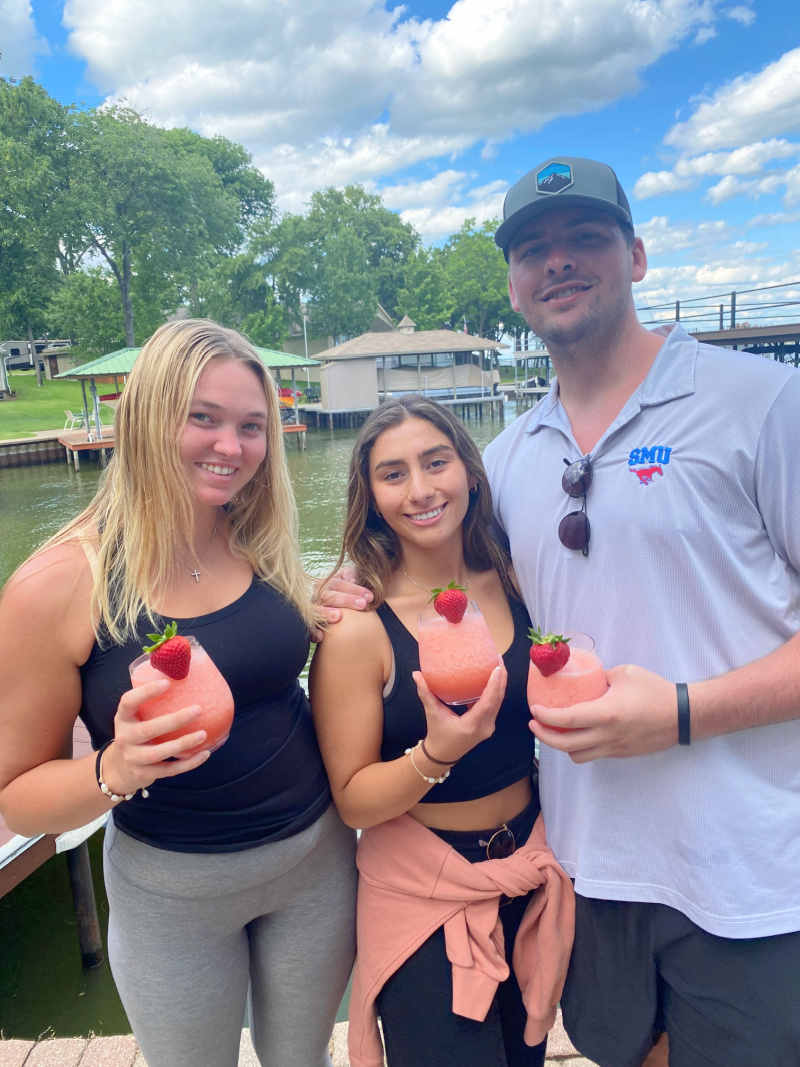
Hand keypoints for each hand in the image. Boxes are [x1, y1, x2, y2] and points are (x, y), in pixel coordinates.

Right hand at [105, 680, 211, 793]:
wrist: (118, 768)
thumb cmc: (135, 734)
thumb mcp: (135, 718)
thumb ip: (151, 705)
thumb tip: (185, 680)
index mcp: (123, 719)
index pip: (128, 702)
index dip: (146, 692)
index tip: (167, 683)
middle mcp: (124, 738)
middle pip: (148, 730)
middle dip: (175, 720)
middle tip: (198, 710)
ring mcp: (133, 759)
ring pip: (159, 753)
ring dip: (183, 744)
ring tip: (203, 734)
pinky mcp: (144, 774)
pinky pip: (169, 770)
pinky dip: (189, 763)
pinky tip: (204, 754)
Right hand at [312, 565, 372, 628]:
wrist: (344, 617)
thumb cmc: (351, 599)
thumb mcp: (353, 584)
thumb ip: (352, 575)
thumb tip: (352, 578)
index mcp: (327, 586)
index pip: (338, 584)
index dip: (354, 588)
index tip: (370, 597)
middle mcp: (317, 597)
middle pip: (327, 595)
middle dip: (345, 599)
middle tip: (362, 605)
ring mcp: (312, 612)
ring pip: (315, 610)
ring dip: (325, 613)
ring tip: (338, 616)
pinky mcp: (311, 628)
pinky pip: (309, 630)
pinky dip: (313, 632)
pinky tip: (321, 636)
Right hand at [412, 662, 506, 764]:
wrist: (442, 755)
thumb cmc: (437, 735)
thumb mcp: (432, 713)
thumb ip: (425, 693)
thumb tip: (416, 674)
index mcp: (472, 725)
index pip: (488, 702)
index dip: (494, 685)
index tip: (498, 668)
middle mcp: (484, 727)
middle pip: (498, 700)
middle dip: (502, 679)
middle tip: (499, 659)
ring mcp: (488, 727)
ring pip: (498, 703)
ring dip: (500, 685)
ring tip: (499, 666)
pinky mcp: (488, 725)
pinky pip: (495, 706)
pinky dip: (495, 693)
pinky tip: (493, 680)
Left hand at [529, 664, 678, 761]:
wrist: (683, 716)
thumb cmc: (655, 691)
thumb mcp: (625, 673)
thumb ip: (601, 676)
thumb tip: (586, 676)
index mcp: (605, 714)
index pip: (565, 721)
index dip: (544, 717)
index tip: (534, 710)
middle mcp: (607, 735)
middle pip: (565, 745)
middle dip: (544, 737)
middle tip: (535, 725)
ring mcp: (614, 748)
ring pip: (578, 756)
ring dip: (561, 746)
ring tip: (555, 731)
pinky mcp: (622, 754)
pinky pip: (594, 755)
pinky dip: (580, 748)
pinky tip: (579, 734)